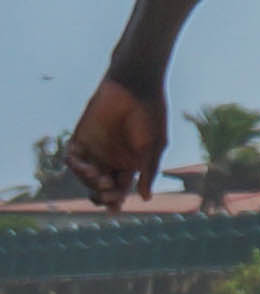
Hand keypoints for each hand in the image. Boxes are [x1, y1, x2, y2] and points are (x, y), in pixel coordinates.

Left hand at [64, 75, 167, 207]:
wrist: (134, 86)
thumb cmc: (151, 115)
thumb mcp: (155, 146)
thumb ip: (148, 170)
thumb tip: (145, 198)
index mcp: (131, 164)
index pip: (120, 189)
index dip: (116, 200)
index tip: (115, 206)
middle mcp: (112, 159)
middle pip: (101, 187)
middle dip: (102, 195)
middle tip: (105, 194)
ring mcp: (96, 149)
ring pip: (85, 176)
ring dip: (89, 181)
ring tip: (98, 176)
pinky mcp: (81, 137)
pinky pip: (72, 158)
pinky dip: (75, 165)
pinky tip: (84, 166)